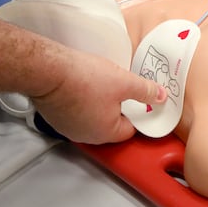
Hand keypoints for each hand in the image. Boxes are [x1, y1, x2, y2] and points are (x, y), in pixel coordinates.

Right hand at [29, 46, 166, 143]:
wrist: (47, 70)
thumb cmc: (84, 79)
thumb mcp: (125, 82)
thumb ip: (145, 91)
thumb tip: (160, 96)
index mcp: (106, 133)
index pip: (131, 128)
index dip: (138, 112)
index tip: (139, 98)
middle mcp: (87, 136)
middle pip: (112, 124)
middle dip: (118, 107)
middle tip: (120, 87)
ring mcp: (68, 128)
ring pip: (93, 117)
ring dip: (99, 103)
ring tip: (100, 84)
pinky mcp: (55, 117)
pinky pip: (76, 111)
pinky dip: (81, 101)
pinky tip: (82, 85)